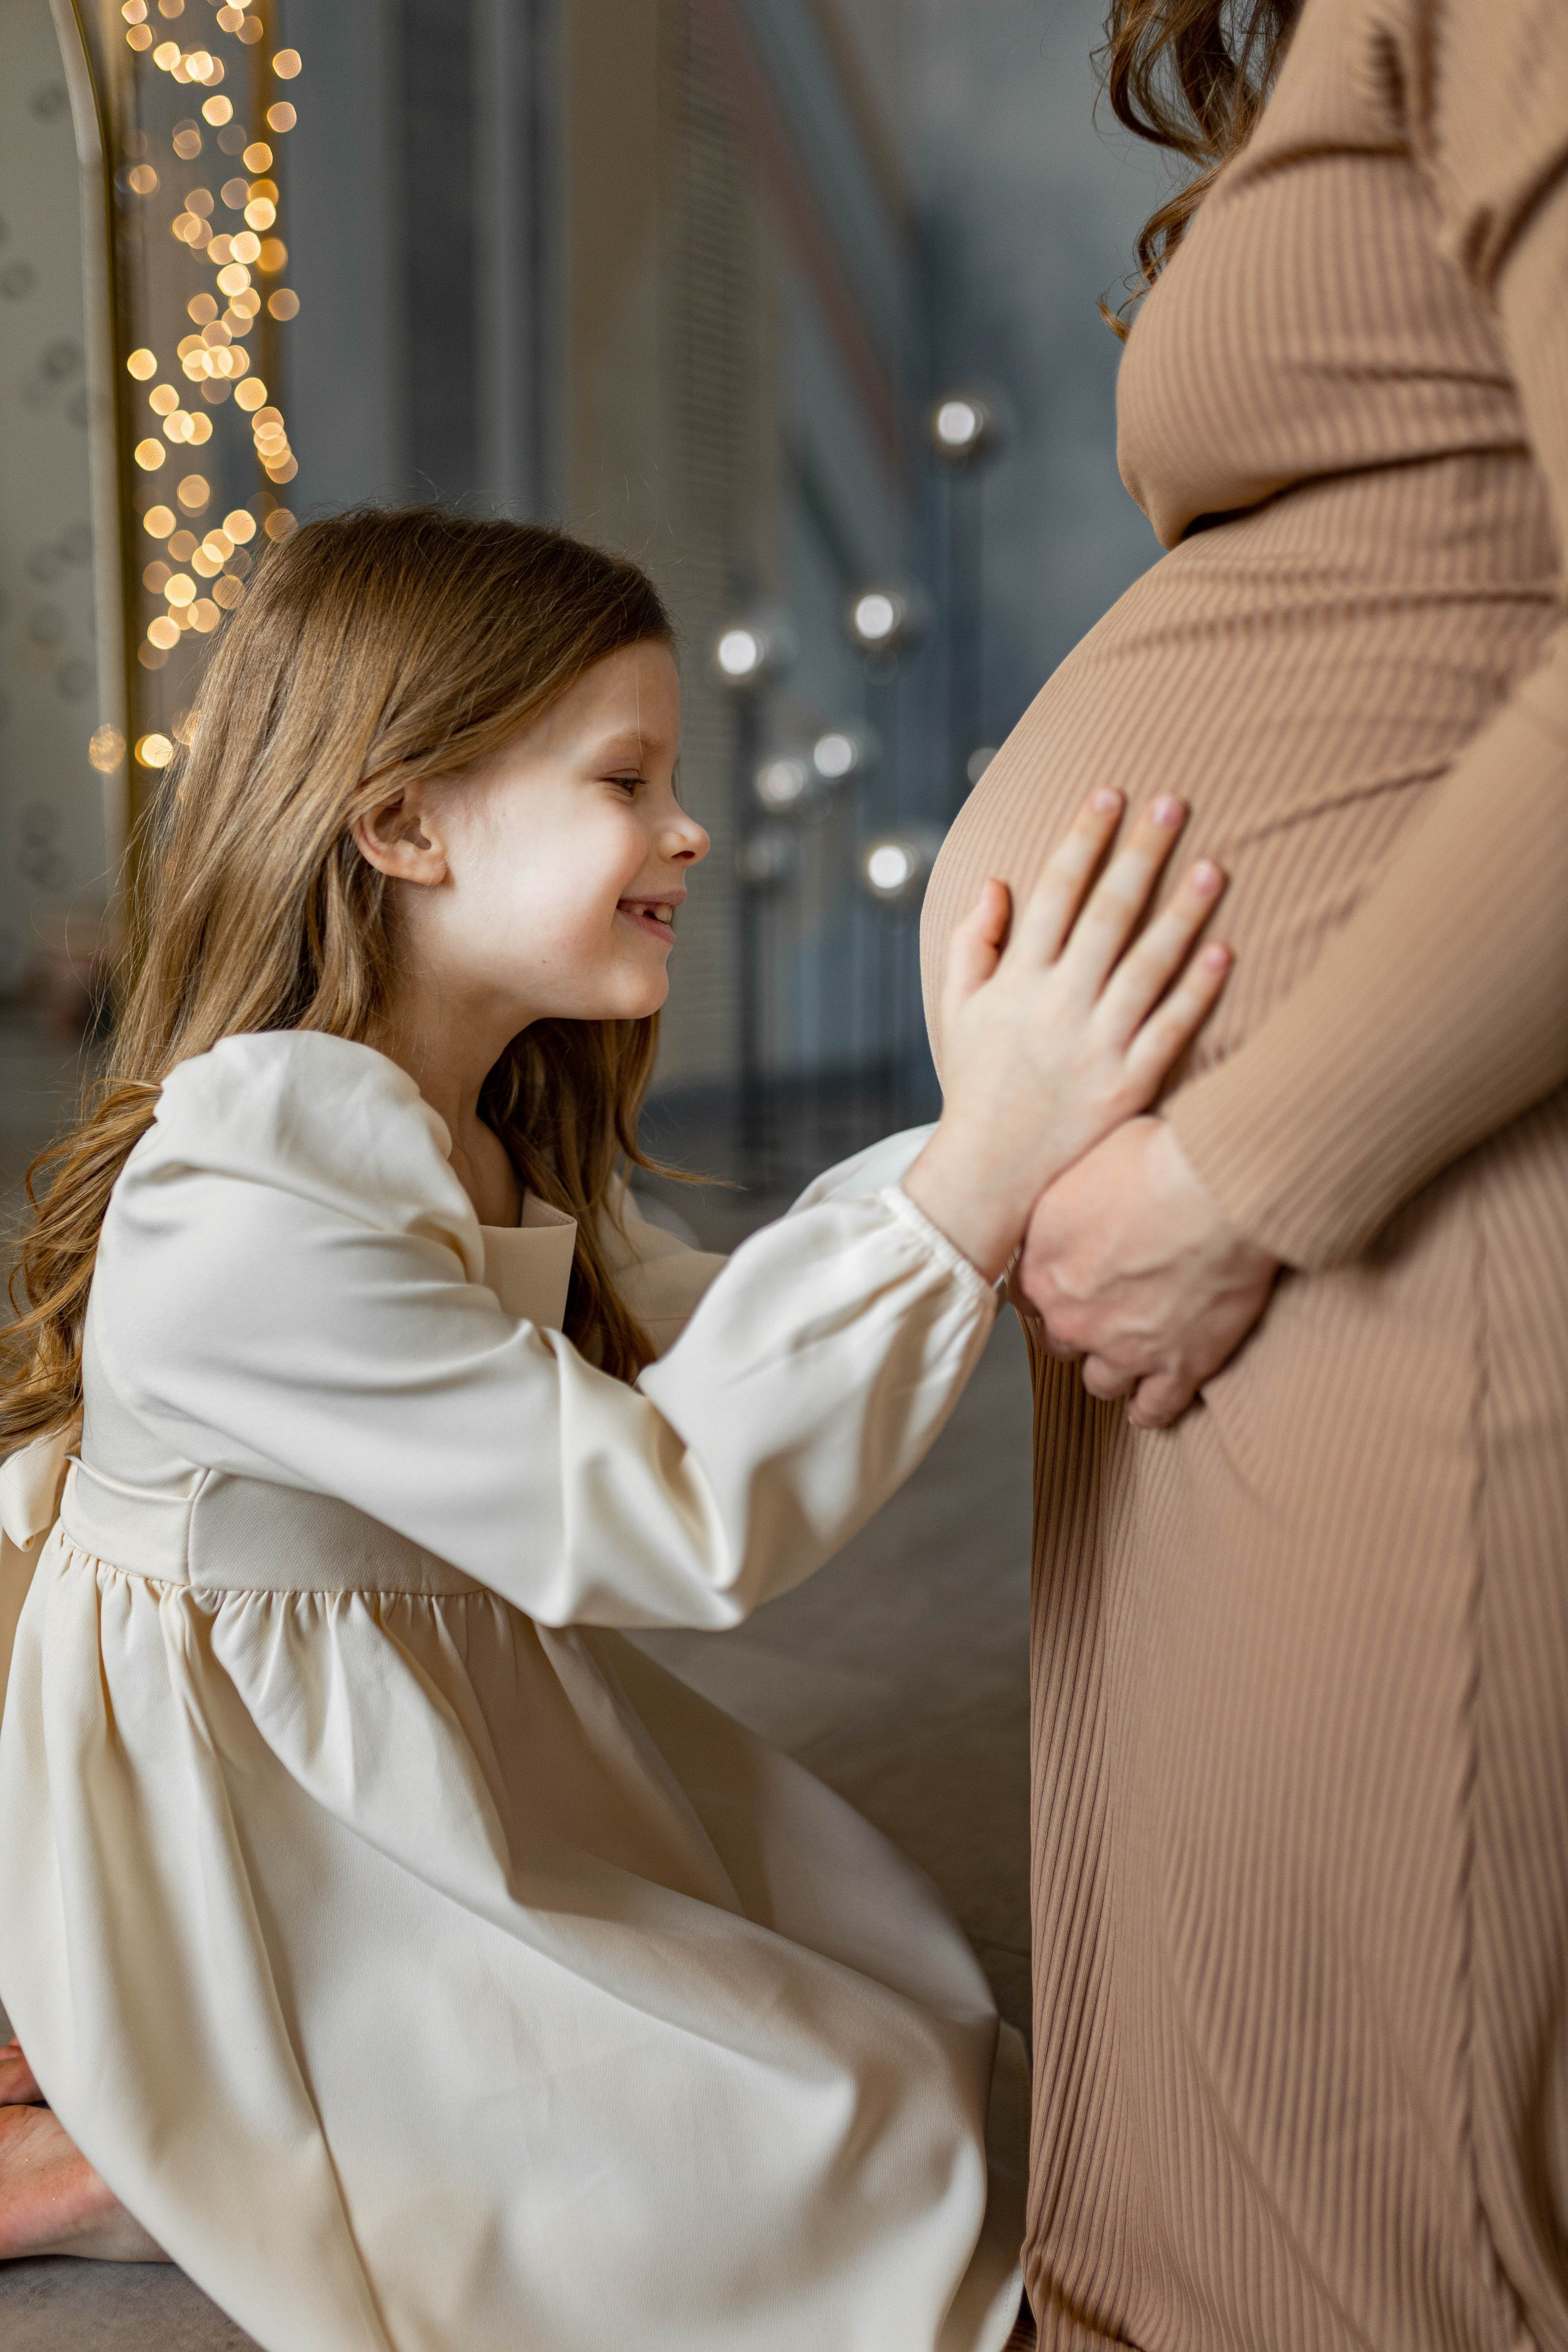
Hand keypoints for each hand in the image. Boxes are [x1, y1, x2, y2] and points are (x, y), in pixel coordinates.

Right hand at [905, 790, 1230, 1279]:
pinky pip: (1170, 1029)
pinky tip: (1225, 952)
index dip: (1082, 838)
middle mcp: (1056, 1006)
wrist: (990, 1174)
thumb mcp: (956, 1010)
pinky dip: (1197, 991)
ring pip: (1147, 965)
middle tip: (1175, 803)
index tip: (1110, 793)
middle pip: (1107, 914)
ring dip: (1182, 912)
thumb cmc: (976, 1084)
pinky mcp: (1128, 1084)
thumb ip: (971, 942)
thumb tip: (998, 882)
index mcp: (1015, 981)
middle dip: (1140, 854)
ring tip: (1215, 866)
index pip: (1053, 892)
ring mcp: (1095, 1044)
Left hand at [1019, 1117, 1278, 1426]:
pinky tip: (1153, 1404)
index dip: (1054, 1287)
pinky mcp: (1179, 1367)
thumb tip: (1074, 1198)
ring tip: (1132, 1356)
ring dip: (1115, 1369)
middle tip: (1110, 1309)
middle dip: (1082, 1327)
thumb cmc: (1158, 1157)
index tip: (1072, 1280)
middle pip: (1063, 1339)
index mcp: (1042, 1266)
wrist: (1221, 1186)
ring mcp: (1125, 1348)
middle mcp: (1073, 1315)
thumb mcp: (1085, 1160)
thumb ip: (1068, 1199)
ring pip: (1102, 1381)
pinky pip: (1156, 1408)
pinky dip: (1153, 1409)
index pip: (1028, 1294)